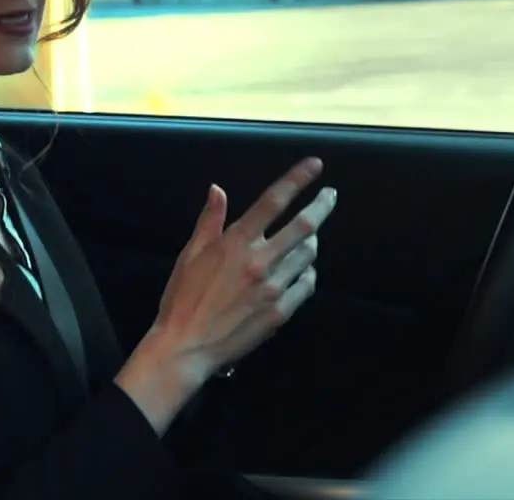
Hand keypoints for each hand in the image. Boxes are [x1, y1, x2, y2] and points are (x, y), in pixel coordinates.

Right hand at [115, 157, 336, 432]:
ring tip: (308, 238)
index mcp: (236, 243)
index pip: (274, 201)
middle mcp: (260, 261)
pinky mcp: (281, 312)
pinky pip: (306, 285)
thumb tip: (218, 190)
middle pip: (304, 226)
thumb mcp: (190, 254)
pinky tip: (303, 271)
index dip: (297, 180)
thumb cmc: (183, 299)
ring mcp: (274, 287)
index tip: (315, 166)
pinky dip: (308, 273)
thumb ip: (210, 220)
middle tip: (330, 196)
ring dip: (311, 242)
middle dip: (321, 206)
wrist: (186, 347)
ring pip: (307, 255)